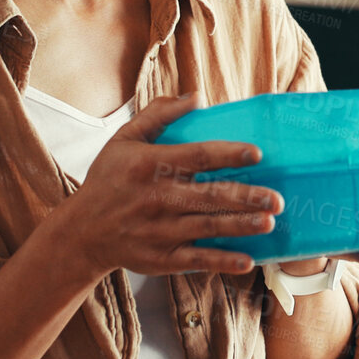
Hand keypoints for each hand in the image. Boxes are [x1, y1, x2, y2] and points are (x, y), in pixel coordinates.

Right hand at [58, 92, 279, 278]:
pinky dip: (221, 262)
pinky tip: (247, 261)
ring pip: (208, 227)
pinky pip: (196, 261)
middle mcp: (158, 198)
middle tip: (276, 198)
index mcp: (150, 166)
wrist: (81, 232)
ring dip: (241, 226)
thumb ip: (159, 115)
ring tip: (269, 222)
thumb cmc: (108, 180)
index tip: (257, 153)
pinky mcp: (161, 258)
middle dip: (246, 197)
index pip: (197, 157)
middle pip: (209, 195)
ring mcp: (160, 231)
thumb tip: (196, 97)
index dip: (228, 154)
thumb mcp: (124, 140)